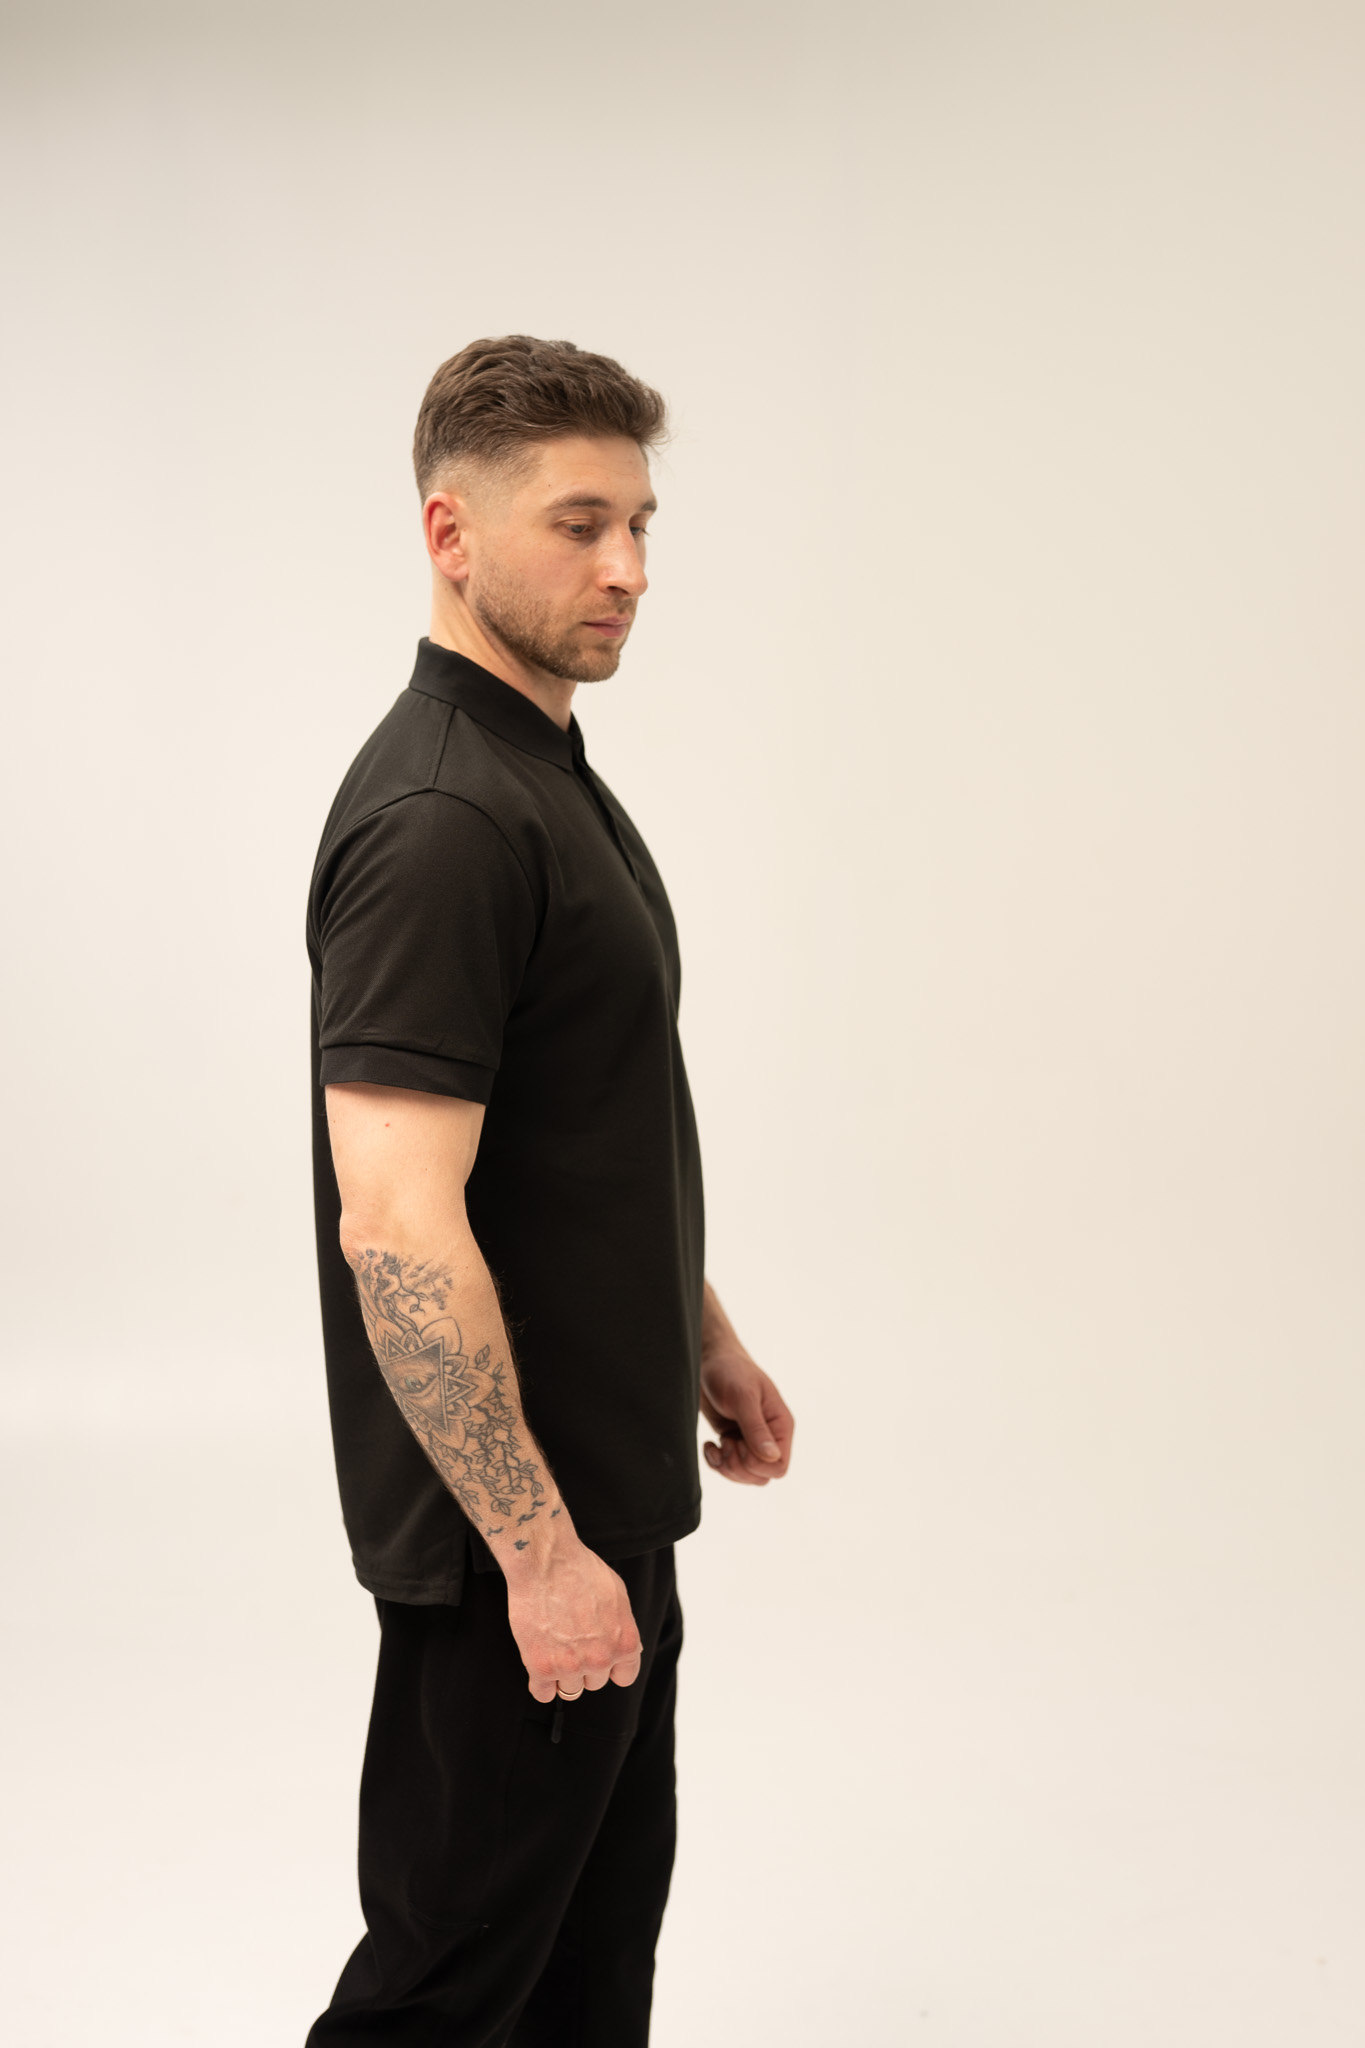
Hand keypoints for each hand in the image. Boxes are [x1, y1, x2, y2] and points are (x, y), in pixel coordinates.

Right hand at [503, 1535, 642, 1701]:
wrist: (546, 1561)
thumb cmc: (581, 1570)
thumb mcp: (618, 1595)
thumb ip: (623, 1627)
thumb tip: (624, 1648)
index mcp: (624, 1643)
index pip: (624, 1677)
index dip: (611, 1667)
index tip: (599, 1657)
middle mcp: (601, 1660)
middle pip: (595, 1682)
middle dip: (585, 1665)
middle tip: (571, 1641)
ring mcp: (571, 1666)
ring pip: (570, 1689)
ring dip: (562, 1672)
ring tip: (554, 1646)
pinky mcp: (541, 1667)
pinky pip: (542, 1693)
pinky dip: (541, 1682)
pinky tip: (540, 1662)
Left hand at [700, 1345, 794, 1487]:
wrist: (709, 1360)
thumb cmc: (730, 1371)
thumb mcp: (743, 1398)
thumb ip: (756, 1428)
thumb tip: (772, 1457)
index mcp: (781, 1425)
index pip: (779, 1467)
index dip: (756, 1465)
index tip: (738, 1443)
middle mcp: (770, 1437)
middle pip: (761, 1476)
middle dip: (738, 1467)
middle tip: (725, 1442)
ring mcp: (751, 1441)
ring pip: (746, 1476)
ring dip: (727, 1467)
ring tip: (718, 1443)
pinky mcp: (733, 1442)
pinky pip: (729, 1469)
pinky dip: (716, 1463)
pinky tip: (710, 1445)